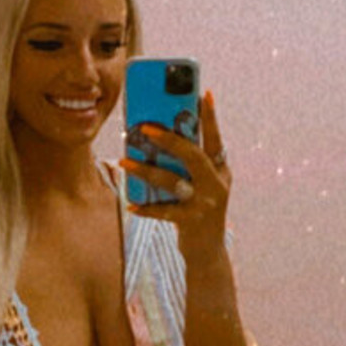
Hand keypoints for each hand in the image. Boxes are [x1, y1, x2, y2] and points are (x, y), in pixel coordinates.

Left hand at [119, 88, 230, 264]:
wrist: (208, 251)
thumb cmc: (199, 210)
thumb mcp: (204, 185)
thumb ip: (191, 164)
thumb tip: (160, 137)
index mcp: (221, 170)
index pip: (215, 138)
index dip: (210, 117)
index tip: (204, 94)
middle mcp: (216, 184)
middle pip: (192, 155)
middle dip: (169, 138)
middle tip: (145, 127)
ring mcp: (205, 203)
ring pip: (172, 181)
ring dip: (145, 170)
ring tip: (124, 161)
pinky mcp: (191, 222)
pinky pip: (164, 211)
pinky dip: (146, 209)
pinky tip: (131, 205)